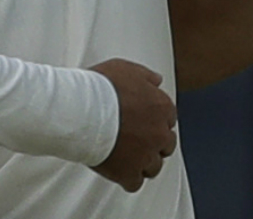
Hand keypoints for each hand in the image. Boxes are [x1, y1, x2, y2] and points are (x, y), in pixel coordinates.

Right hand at [87, 59, 178, 192]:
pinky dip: (127, 179)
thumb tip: (156, 81)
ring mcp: (145, 154)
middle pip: (166, 145)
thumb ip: (146, 77)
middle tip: (138, 142)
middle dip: (154, 144)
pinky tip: (119, 171)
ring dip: (143, 163)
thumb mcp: (128, 70)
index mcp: (162, 107)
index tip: (145, 122)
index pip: (169, 119)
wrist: (82, 110)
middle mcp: (159, 132)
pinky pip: (135, 183)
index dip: (156, 122)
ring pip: (154, 167)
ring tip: (129, 158)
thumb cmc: (101, 88)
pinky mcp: (129, 172)